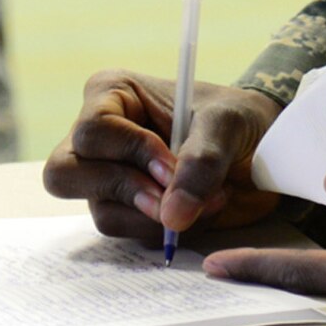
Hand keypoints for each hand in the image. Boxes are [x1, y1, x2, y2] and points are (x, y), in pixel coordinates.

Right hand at [43, 69, 282, 243]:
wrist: (260, 150)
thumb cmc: (238, 119)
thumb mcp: (228, 125)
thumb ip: (201, 163)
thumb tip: (170, 216)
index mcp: (113, 94)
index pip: (92, 130)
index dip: (130, 153)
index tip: (172, 167)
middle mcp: (98, 136)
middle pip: (65, 174)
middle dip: (123, 190)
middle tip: (169, 198)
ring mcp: (106, 175)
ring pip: (101, 211)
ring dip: (156, 216)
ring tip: (209, 199)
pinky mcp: (123, 207)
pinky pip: (124, 232)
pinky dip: (163, 231)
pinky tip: (197, 212)